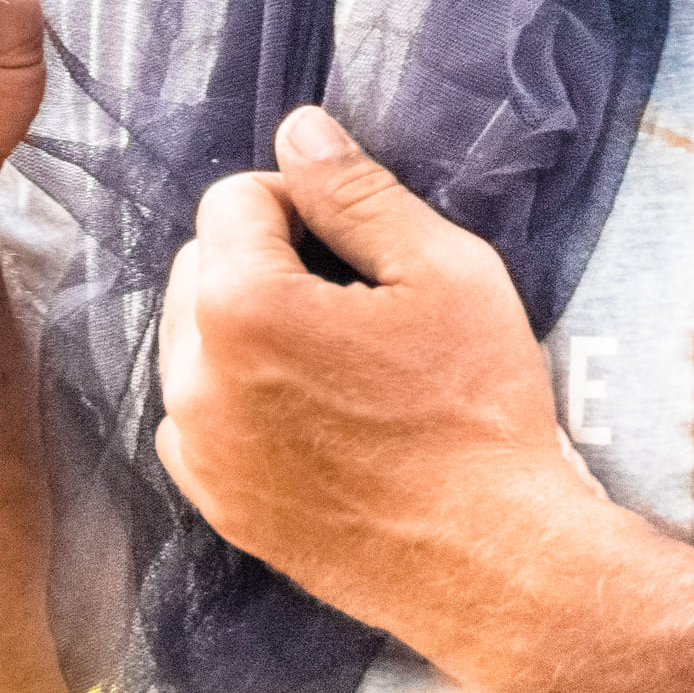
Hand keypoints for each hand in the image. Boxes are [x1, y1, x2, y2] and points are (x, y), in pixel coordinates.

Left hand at [156, 105, 589, 636]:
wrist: (497, 562)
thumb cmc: (477, 409)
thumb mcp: (441, 269)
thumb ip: (356, 191)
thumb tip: (299, 131)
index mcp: (241, 306)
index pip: (235, 199)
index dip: (303, 203)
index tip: (360, 245)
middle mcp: (196, 378)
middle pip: (203, 264)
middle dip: (267, 260)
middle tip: (355, 300)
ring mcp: (201, 450)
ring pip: (196, 340)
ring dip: (249, 328)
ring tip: (339, 359)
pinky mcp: (217, 503)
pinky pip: (201, 416)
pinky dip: (241, 398)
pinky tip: (315, 414)